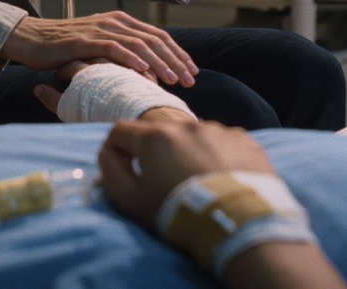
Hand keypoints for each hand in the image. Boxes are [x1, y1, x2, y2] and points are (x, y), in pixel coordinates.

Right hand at [0, 11, 197, 86]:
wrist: (30, 39)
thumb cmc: (64, 48)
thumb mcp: (98, 46)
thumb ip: (120, 51)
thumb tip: (148, 70)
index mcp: (118, 21)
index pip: (157, 36)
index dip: (178, 53)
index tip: (192, 72)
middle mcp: (112, 21)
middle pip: (152, 39)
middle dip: (175, 60)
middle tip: (190, 81)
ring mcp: (97, 30)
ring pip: (137, 43)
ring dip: (158, 62)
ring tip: (173, 79)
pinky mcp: (82, 41)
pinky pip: (111, 48)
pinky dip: (129, 58)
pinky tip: (143, 70)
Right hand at [97, 120, 275, 229]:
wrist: (241, 228)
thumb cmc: (180, 213)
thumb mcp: (132, 200)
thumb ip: (110, 171)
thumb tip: (107, 153)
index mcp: (154, 136)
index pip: (120, 131)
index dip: (117, 150)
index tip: (125, 169)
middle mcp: (184, 125)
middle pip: (159, 135)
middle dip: (157, 155)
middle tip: (167, 184)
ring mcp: (218, 131)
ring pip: (192, 138)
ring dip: (189, 154)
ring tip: (200, 184)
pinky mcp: (245, 141)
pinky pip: (223, 143)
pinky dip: (219, 157)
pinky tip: (223, 180)